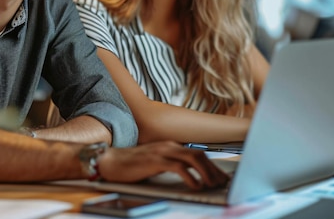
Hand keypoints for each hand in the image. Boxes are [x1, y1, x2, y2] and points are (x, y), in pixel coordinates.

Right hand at [97, 141, 229, 189]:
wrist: (111, 161)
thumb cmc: (133, 166)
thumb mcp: (157, 164)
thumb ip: (173, 166)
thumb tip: (193, 177)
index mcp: (171, 146)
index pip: (198, 154)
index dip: (213, 166)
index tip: (221, 178)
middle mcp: (170, 146)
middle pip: (200, 155)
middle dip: (214, 170)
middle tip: (222, 184)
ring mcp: (163, 152)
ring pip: (193, 159)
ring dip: (206, 173)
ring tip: (212, 185)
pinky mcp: (155, 161)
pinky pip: (179, 167)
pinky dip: (191, 177)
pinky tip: (195, 186)